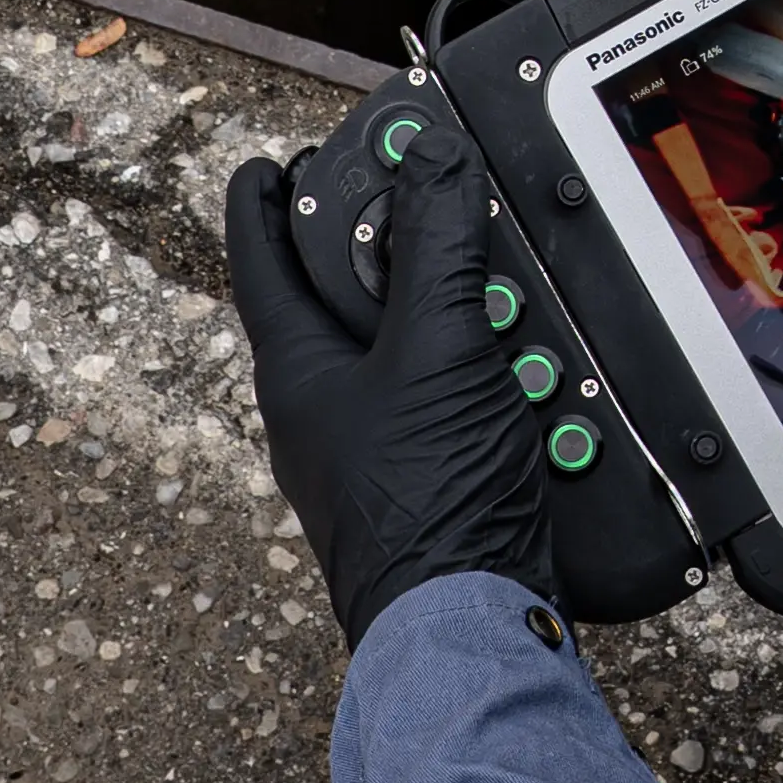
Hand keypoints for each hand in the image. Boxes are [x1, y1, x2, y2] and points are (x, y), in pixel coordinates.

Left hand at [222, 104, 558, 642]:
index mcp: (296, 369)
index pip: (261, 260)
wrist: (468, 622)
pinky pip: (444, 399)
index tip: (271, 162)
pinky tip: (521, 365)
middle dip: (381, 250)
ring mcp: (367, 451)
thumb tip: (429, 159)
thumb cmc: (426, 501)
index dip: (267, 199)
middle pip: (339, 301)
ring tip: (494, 279)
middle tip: (416, 200)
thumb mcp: (438, 349)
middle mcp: (320, 410)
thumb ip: (435, 249)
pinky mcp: (420, 480)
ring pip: (401, 350)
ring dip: (449, 309)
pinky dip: (480, 368)